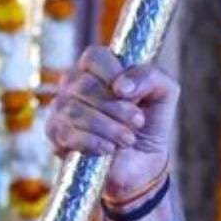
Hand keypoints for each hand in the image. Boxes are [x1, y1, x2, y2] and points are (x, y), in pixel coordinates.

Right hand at [45, 45, 179, 194]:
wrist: (142, 163)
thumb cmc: (150, 123)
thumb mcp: (164, 93)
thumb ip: (151, 76)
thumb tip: (121, 87)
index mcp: (97, 69)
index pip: (94, 57)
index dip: (113, 73)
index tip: (131, 94)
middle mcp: (74, 85)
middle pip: (85, 85)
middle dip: (117, 107)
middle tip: (138, 122)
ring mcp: (61, 109)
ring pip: (76, 111)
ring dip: (109, 127)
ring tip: (129, 139)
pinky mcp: (56, 136)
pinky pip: (68, 134)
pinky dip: (93, 142)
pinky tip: (109, 149)